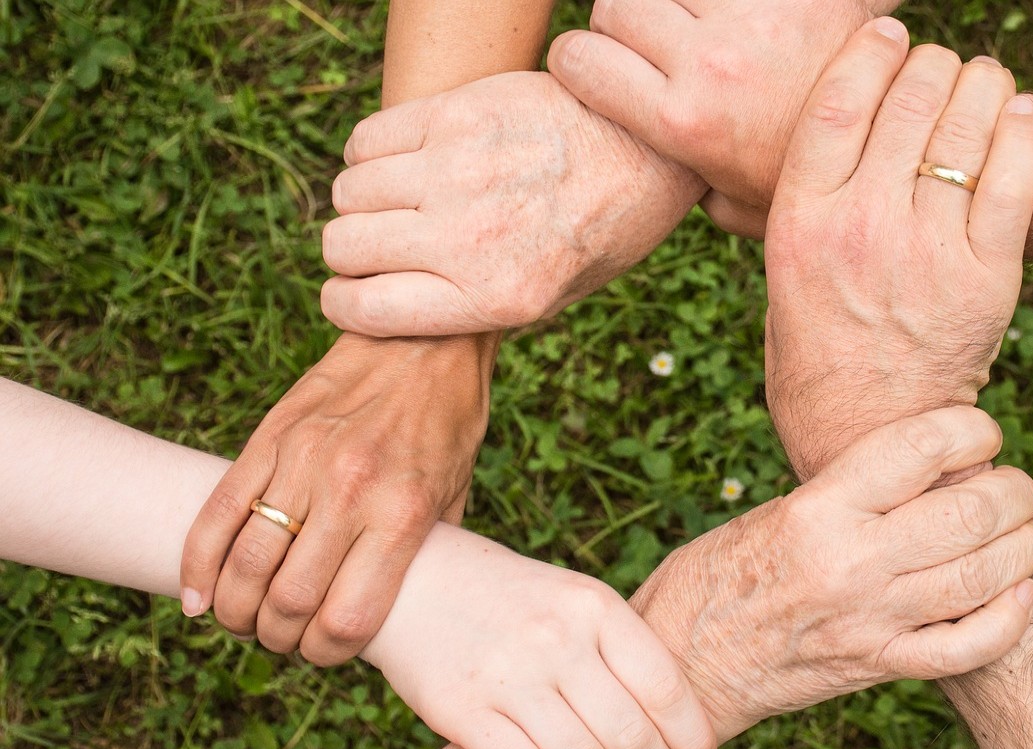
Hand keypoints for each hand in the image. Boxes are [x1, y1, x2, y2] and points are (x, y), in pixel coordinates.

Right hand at [180, 333, 494, 664]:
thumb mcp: (456, 494)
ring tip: (244, 619)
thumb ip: (423, 553)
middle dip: (278, 638)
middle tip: (282, 638)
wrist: (425, 338)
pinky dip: (197, 564)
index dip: (327, 654)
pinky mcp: (270, 437)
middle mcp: (350, 491)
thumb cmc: (449, 422)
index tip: (325, 652)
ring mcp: (303, 461)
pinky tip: (197, 596)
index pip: (346, 619)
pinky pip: (217, 512)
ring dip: (235, 610)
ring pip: (245, 563)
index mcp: (402, 514)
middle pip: (288, 601)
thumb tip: (393, 610)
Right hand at [319, 71, 704, 336]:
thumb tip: (392, 308)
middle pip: (344, 246)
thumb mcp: (552, 298)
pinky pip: (367, 139)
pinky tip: (405, 160)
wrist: (648, 148)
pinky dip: (370, 154)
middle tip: (382, 244)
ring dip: (362, 201)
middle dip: (351, 252)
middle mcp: (469, 238)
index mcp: (494, 297)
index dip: (344, 303)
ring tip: (399, 200)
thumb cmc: (601, 230)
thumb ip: (473, 308)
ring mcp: (458, 171)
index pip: (362, 309)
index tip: (352, 292)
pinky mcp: (457, 114)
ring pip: (349, 191)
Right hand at [362, 524, 716, 748]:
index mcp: (593, 605)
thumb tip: (677, 719)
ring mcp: (509, 676)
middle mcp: (556, 639)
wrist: (414, 579)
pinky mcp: (464, 711)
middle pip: (631, 735)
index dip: (691, 735)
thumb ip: (618, 648)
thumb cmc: (511, 598)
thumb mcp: (572, 599)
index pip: (664, 686)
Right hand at [547, 0, 900, 237]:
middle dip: (622, 23)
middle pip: (617, 5)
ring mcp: (752, 18)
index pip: (578, 59)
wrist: (897, 147)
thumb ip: (684, 186)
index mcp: (682, 122)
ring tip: (692, 24)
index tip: (596, 68)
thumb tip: (651, 179)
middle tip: (652, 45)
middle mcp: (709, 64)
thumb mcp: (734, 205)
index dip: (578, 60)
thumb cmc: (807, 181)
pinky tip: (730, 15)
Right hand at [630, 406, 1032, 739]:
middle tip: (1017, 486)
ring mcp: (868, 619)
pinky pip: (966, 648)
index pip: (921, 448)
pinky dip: (1009, 619)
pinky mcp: (876, 665)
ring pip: (982, 576)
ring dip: (1025, 547)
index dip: (972, 429)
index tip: (982, 431)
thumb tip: (925, 468)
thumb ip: (847, 494)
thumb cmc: (717, 575)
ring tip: (1030, 530)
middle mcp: (849, 562)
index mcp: (817, 509)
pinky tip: (1020, 593)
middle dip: (1015, 491)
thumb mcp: (774, 512)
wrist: (683, 662)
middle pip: (969, 511)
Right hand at [763, 22, 1032, 479]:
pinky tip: (1017, 118)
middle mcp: (861, 227)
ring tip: (982, 82)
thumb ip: (783, 215)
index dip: (868, 52)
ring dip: (981, 84)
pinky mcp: (987, 277)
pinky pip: (1017, 174)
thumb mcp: (777, 280)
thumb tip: (762, 163)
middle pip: (908, 99)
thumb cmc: (815, 357)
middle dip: (930, 64)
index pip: (836, 101)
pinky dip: (1022, 130)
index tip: (887, 34)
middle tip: (939, 65)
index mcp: (800, 222)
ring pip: (967, 125)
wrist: (869, 436)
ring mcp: (928, 251)